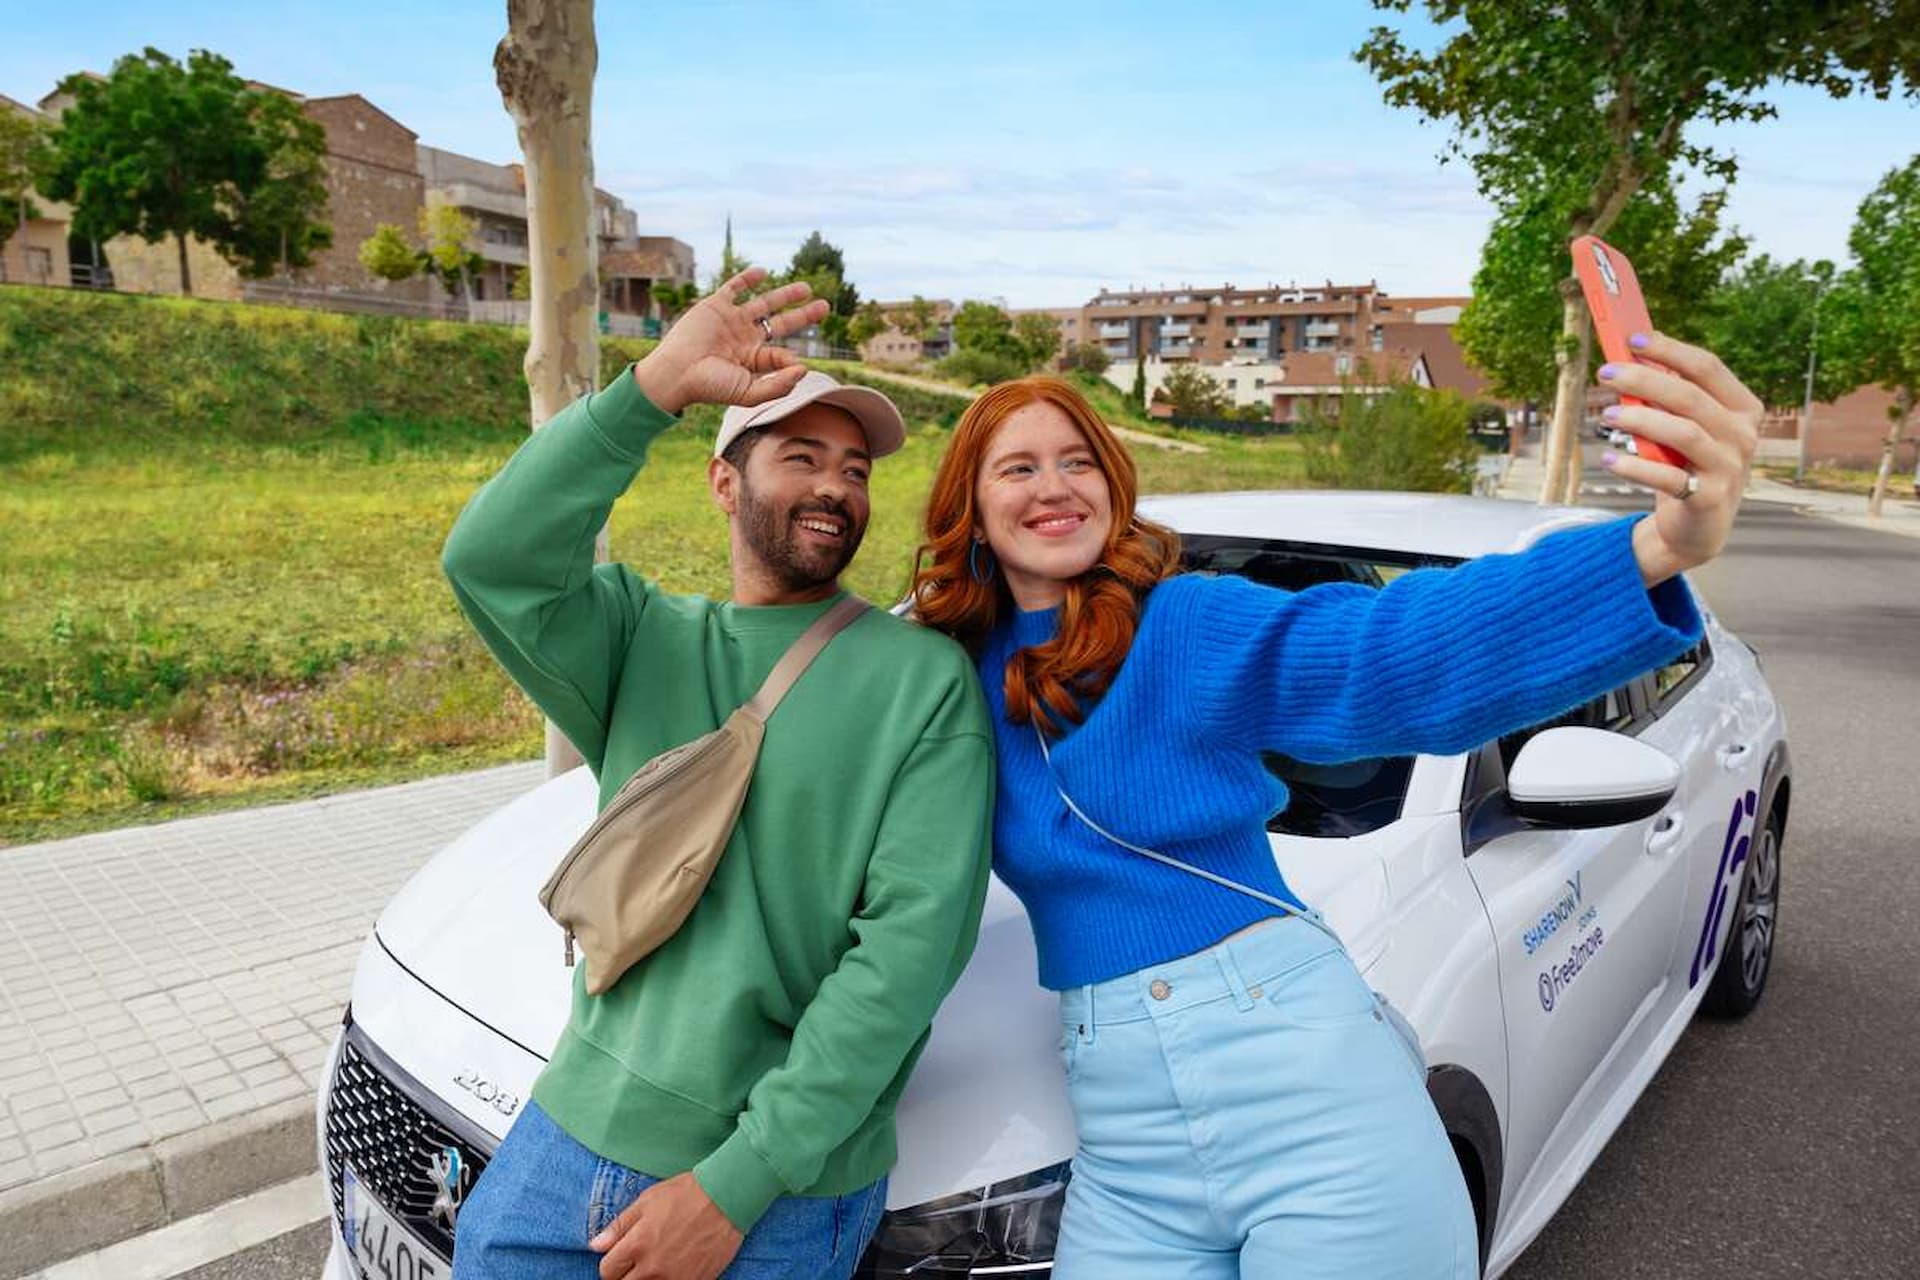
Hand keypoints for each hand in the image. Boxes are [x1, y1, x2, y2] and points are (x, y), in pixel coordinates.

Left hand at [588, 1171, 743, 1279]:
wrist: (727, 1199)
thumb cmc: (686, 1194)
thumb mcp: (647, 1201)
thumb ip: (619, 1226)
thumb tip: (596, 1246)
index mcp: (636, 1246)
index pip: (606, 1272)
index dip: (612, 1263)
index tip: (621, 1256)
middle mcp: (652, 1268)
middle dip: (626, 1275)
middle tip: (639, 1261)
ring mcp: (674, 1279)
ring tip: (659, 1263)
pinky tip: (677, 1265)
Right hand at [631, 267, 831, 415]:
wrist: (677, 372)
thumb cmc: (710, 386)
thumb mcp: (749, 393)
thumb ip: (778, 385)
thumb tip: (805, 368)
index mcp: (752, 360)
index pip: (780, 354)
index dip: (789, 357)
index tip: (795, 361)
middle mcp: (744, 338)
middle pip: (780, 324)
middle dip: (803, 315)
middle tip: (825, 306)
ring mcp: (731, 320)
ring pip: (763, 303)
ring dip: (784, 294)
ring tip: (806, 288)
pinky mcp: (716, 305)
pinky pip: (734, 287)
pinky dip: (748, 279)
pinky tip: (763, 273)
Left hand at [1596, 331, 1763, 585]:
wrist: (1697, 529)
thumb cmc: (1687, 466)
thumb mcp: (1684, 428)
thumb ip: (1667, 400)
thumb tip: (1629, 361)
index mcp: (1743, 409)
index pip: (1707, 368)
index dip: (1670, 350)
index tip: (1633, 340)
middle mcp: (1742, 435)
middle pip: (1690, 396)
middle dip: (1644, 380)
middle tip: (1606, 373)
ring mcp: (1729, 468)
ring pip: (1683, 433)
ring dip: (1639, 421)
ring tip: (1605, 417)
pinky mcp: (1709, 498)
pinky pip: (1669, 477)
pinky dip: (1635, 466)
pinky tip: (1609, 459)